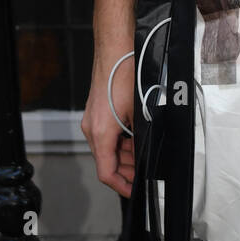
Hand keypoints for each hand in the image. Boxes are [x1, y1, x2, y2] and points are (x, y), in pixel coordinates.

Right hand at [81, 50, 135, 195]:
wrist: (115, 49)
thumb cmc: (125, 75)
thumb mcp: (140, 112)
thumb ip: (141, 137)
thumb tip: (147, 154)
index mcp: (101, 134)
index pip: (106, 172)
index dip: (122, 186)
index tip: (134, 191)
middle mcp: (92, 129)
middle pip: (106, 162)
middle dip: (126, 172)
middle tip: (144, 175)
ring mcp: (93, 120)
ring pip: (107, 149)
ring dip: (124, 156)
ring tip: (143, 157)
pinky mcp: (97, 111)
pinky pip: (107, 135)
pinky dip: (120, 142)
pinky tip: (136, 139)